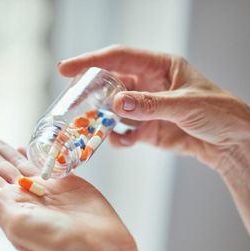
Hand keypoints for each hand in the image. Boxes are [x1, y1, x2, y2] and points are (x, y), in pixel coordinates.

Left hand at [0, 130, 156, 250]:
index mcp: (6, 203)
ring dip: (0, 148)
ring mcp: (43, 189)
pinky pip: (42, 164)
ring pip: (14, 162)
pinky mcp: (65, 184)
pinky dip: (30, 155)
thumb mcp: (15, 222)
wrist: (96, 250)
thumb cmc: (54, 241)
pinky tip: (20, 148)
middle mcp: (21, 195)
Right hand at [58, 45, 249, 176]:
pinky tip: (121, 142)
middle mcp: (148, 84)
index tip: (66, 68)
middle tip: (72, 102)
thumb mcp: (186, 105)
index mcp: (159, 67)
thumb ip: (150, 105)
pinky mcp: (146, 129)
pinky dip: (116, 138)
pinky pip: (122, 132)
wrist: (232, 143)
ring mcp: (145, 107)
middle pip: (110, 82)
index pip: (119, 58)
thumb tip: (117, 103)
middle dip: (90, 92)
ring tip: (92, 127)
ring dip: (101, 118)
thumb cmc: (220, 113)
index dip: (91, 61)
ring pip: (112, 109)